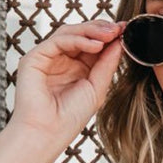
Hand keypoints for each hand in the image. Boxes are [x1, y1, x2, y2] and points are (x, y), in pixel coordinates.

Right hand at [8, 19, 124, 149]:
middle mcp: (61, 61)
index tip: (127, 31)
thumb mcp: (97, 89)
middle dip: (101, 29)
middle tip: (119, 29)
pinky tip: (96, 45)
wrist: (48, 133)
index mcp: (77, 69)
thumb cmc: (69, 118)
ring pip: (69, 33)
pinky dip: (78, 40)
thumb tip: (118, 42)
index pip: (93, 44)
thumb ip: (107, 65)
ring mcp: (48, 58)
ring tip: (110, 35)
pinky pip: (58, 40)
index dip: (109, 37)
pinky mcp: (35, 57)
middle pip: (81, 34)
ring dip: (91, 31)